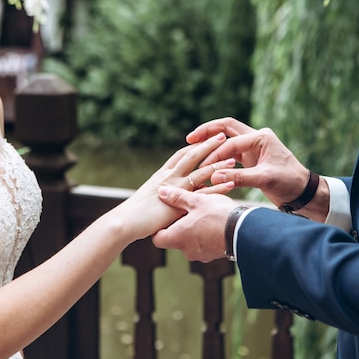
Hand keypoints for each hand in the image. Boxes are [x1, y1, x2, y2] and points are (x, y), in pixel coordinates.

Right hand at [113, 133, 235, 240]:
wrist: (125, 222)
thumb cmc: (133, 214)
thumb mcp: (149, 199)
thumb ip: (162, 194)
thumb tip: (170, 197)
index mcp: (162, 174)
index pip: (180, 155)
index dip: (194, 146)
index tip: (205, 139)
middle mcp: (169, 177)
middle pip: (192, 156)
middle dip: (208, 145)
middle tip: (222, 137)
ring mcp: (175, 188)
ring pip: (200, 171)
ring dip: (218, 163)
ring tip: (233, 158)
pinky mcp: (180, 201)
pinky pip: (204, 192)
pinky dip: (218, 188)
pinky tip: (230, 184)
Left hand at [152, 186, 238, 261]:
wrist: (245, 231)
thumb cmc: (218, 215)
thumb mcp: (196, 201)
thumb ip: (177, 197)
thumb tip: (162, 193)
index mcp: (177, 238)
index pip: (158, 238)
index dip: (160, 227)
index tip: (167, 215)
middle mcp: (187, 250)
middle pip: (176, 239)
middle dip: (180, 225)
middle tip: (188, 209)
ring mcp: (202, 255)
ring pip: (191, 241)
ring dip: (195, 229)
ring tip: (204, 213)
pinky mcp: (215, 255)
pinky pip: (205, 244)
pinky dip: (207, 234)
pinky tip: (215, 222)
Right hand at [187, 117, 310, 206]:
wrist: (303, 192)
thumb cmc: (289, 183)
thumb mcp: (265, 180)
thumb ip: (239, 177)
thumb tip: (213, 177)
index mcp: (261, 137)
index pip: (231, 141)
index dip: (216, 153)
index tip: (204, 166)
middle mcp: (257, 138)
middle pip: (226, 128)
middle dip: (208, 132)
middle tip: (189, 139)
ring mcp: (253, 147)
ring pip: (227, 140)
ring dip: (211, 144)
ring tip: (193, 149)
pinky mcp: (251, 158)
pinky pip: (230, 152)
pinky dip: (218, 156)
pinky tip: (206, 162)